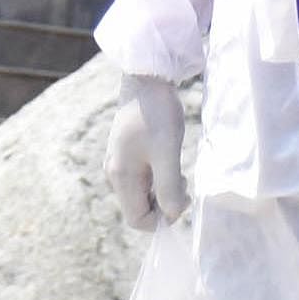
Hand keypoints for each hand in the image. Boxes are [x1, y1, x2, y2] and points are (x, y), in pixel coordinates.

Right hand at [108, 72, 186, 229]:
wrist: (147, 79)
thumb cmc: (156, 113)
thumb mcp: (167, 152)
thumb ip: (168, 187)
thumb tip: (171, 214)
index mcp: (121, 176)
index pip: (137, 220)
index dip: (161, 220)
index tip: (181, 198)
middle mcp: (115, 173)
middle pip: (139, 209)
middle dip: (164, 204)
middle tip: (183, 181)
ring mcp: (119, 164)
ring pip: (143, 195)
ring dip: (164, 191)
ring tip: (178, 169)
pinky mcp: (128, 155)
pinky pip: (144, 180)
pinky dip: (160, 179)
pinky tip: (170, 161)